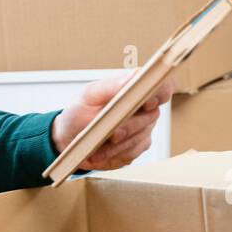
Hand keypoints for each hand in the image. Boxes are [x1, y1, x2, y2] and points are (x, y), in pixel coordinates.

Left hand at [50, 73, 173, 171]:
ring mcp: (143, 130)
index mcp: (136, 90)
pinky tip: (98, 153)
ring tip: (95, 146)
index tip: (147, 103)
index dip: (160, 94)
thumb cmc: (80, 111)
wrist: (70, 137)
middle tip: (111, 134)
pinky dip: (113, 155)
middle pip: (151, 116)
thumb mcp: (89, 95)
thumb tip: (134, 76)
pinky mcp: (136, 148)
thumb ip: (112, 86)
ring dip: (116, 145)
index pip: (162, 88)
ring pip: (140, 138)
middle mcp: (144, 109)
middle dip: (130, 126)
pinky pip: (132, 153)